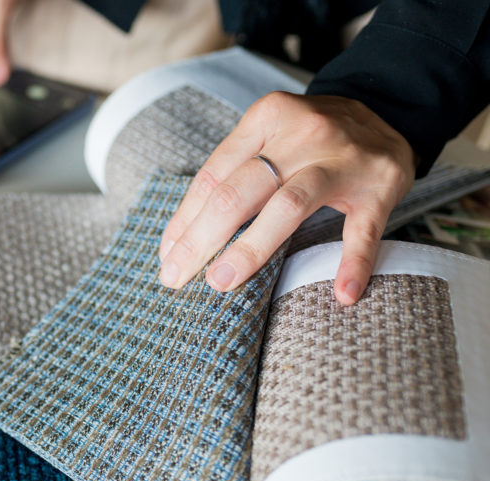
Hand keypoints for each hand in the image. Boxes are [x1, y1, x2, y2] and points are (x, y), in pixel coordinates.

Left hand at [158, 92, 416, 305]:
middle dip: (201, 239)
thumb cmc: (310, 138)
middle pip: (240, 192)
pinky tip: (342, 294)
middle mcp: (303, 134)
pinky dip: (354, 262)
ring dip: (251, 248)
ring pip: (288, 206)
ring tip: (221, 282)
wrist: (392, 107)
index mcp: (267, 119)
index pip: (213, 176)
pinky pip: (364, 230)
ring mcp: (344, 160)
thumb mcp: (270, 136)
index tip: (167, 256)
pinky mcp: (380, 185)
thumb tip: (179, 237)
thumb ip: (231, 175)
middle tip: (176, 278)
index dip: (184, 220)